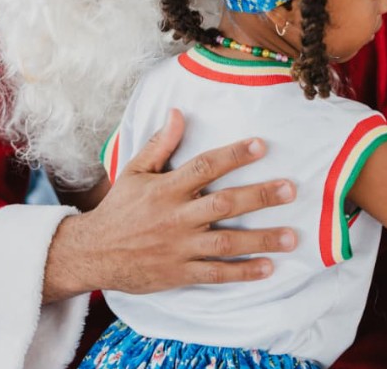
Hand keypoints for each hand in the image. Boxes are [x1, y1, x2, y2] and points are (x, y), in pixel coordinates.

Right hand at [52, 109, 296, 296]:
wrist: (94, 252)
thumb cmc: (119, 208)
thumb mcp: (135, 171)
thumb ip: (160, 144)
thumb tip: (178, 112)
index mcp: (166, 189)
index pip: (205, 166)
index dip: (234, 155)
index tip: (261, 145)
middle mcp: (176, 217)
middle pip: (224, 203)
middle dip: (259, 196)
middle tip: (290, 189)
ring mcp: (180, 247)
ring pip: (226, 242)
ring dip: (261, 239)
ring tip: (292, 236)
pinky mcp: (180, 272)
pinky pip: (216, 273)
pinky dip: (242, 272)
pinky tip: (268, 267)